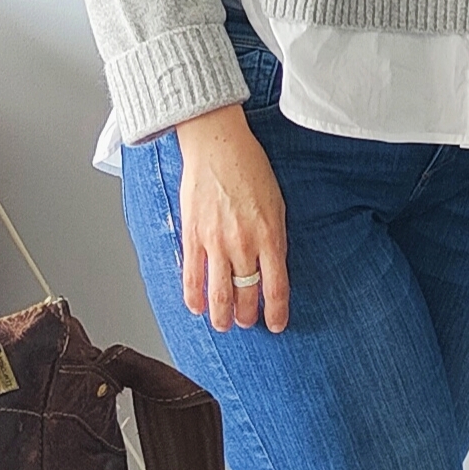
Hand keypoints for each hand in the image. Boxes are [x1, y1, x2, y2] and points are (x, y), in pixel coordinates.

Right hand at [174, 104, 289, 330]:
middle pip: (247, 294)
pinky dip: (194, 297)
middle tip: (246, 322)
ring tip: (223, 324)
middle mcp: (244, 243)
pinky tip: (197, 307)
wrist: (219, 145)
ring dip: (222, 315)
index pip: (277, 287)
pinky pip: (192, 276)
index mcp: (270, 235)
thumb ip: (274, 238)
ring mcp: (216, 242)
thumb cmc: (250, 168)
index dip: (277, 312)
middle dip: (247, 315)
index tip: (277, 324)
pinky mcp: (193, 235)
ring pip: (219, 293)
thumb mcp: (277, 204)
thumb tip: (272, 266)